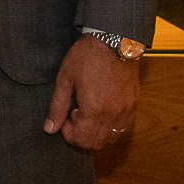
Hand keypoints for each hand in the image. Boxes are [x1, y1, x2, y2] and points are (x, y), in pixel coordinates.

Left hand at [44, 35, 140, 151]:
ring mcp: (127, 109)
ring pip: (113, 138)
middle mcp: (113, 114)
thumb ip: (57, 107)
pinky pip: (125, 126)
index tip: (65, 118)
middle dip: (83, 134)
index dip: (70, 134)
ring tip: (89, 111)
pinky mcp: (134, 103)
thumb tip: (50, 128)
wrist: (113, 40)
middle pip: (98, 143)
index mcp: (94, 109)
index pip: (83, 140)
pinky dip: (112, 125)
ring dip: (98, 131)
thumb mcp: (65, 79)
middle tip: (75, 114)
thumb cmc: (87, 56)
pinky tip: (102, 108)